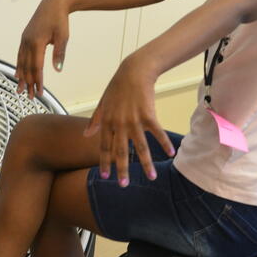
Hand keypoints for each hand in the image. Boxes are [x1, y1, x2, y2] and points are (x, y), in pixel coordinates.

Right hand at [16, 0, 70, 97]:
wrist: (52, 4)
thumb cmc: (60, 20)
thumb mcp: (63, 37)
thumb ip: (59, 53)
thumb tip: (57, 70)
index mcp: (37, 42)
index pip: (37, 67)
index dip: (38, 81)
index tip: (40, 93)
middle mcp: (27, 42)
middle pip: (27, 67)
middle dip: (28, 83)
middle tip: (30, 97)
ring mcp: (24, 39)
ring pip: (21, 62)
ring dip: (21, 77)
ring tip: (20, 89)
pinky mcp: (24, 38)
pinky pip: (20, 55)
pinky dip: (18, 66)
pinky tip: (17, 74)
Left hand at [84, 55, 174, 184]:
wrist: (133, 72)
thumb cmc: (117, 88)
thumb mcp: (102, 104)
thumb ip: (95, 120)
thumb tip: (86, 135)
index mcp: (107, 122)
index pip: (104, 146)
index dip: (104, 162)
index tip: (105, 176)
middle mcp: (119, 124)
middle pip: (121, 151)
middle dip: (122, 169)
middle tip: (124, 185)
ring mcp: (133, 120)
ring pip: (140, 147)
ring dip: (146, 164)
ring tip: (152, 177)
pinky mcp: (148, 115)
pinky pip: (157, 132)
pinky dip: (164, 143)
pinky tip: (170, 153)